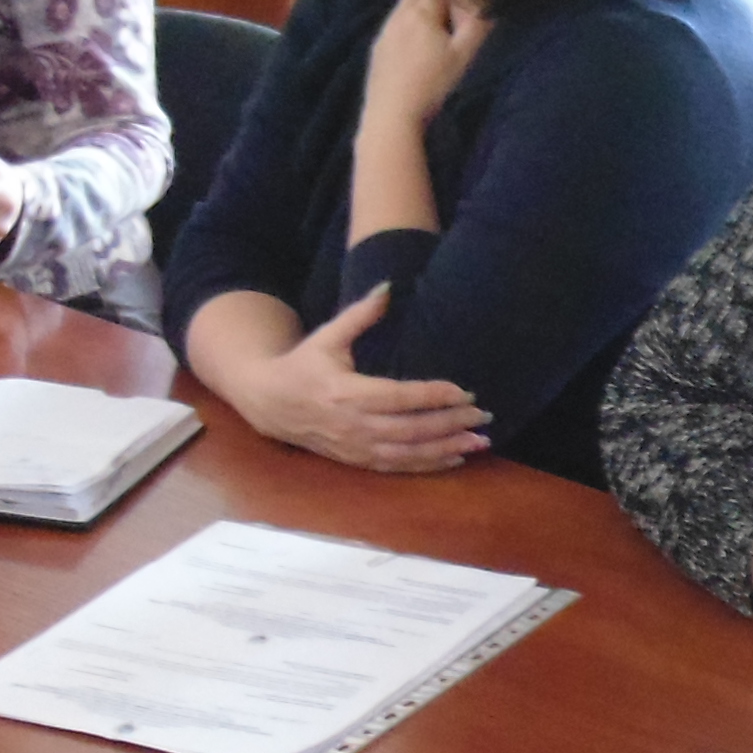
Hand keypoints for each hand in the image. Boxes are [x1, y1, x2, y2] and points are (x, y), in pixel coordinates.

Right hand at [209, 283, 490, 471]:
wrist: (269, 403)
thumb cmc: (303, 365)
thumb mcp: (328, 336)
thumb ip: (360, 315)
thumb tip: (388, 285)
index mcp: (346, 392)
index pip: (399, 397)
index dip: (433, 396)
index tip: (465, 391)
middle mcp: (353, 424)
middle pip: (410, 428)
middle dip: (450, 423)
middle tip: (484, 416)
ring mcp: (355, 447)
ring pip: (408, 452)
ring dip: (446, 449)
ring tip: (479, 443)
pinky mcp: (357, 461)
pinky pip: (397, 467)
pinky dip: (428, 465)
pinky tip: (455, 459)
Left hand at [362, 0, 493, 135]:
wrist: (391, 116)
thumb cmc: (432, 85)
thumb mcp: (463, 56)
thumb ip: (477, 24)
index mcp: (421, 11)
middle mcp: (399, 13)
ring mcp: (385, 29)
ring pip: (405, 1)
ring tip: (440, 5)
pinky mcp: (378, 46)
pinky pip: (396, 19)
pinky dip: (409, 14)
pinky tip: (417, 31)